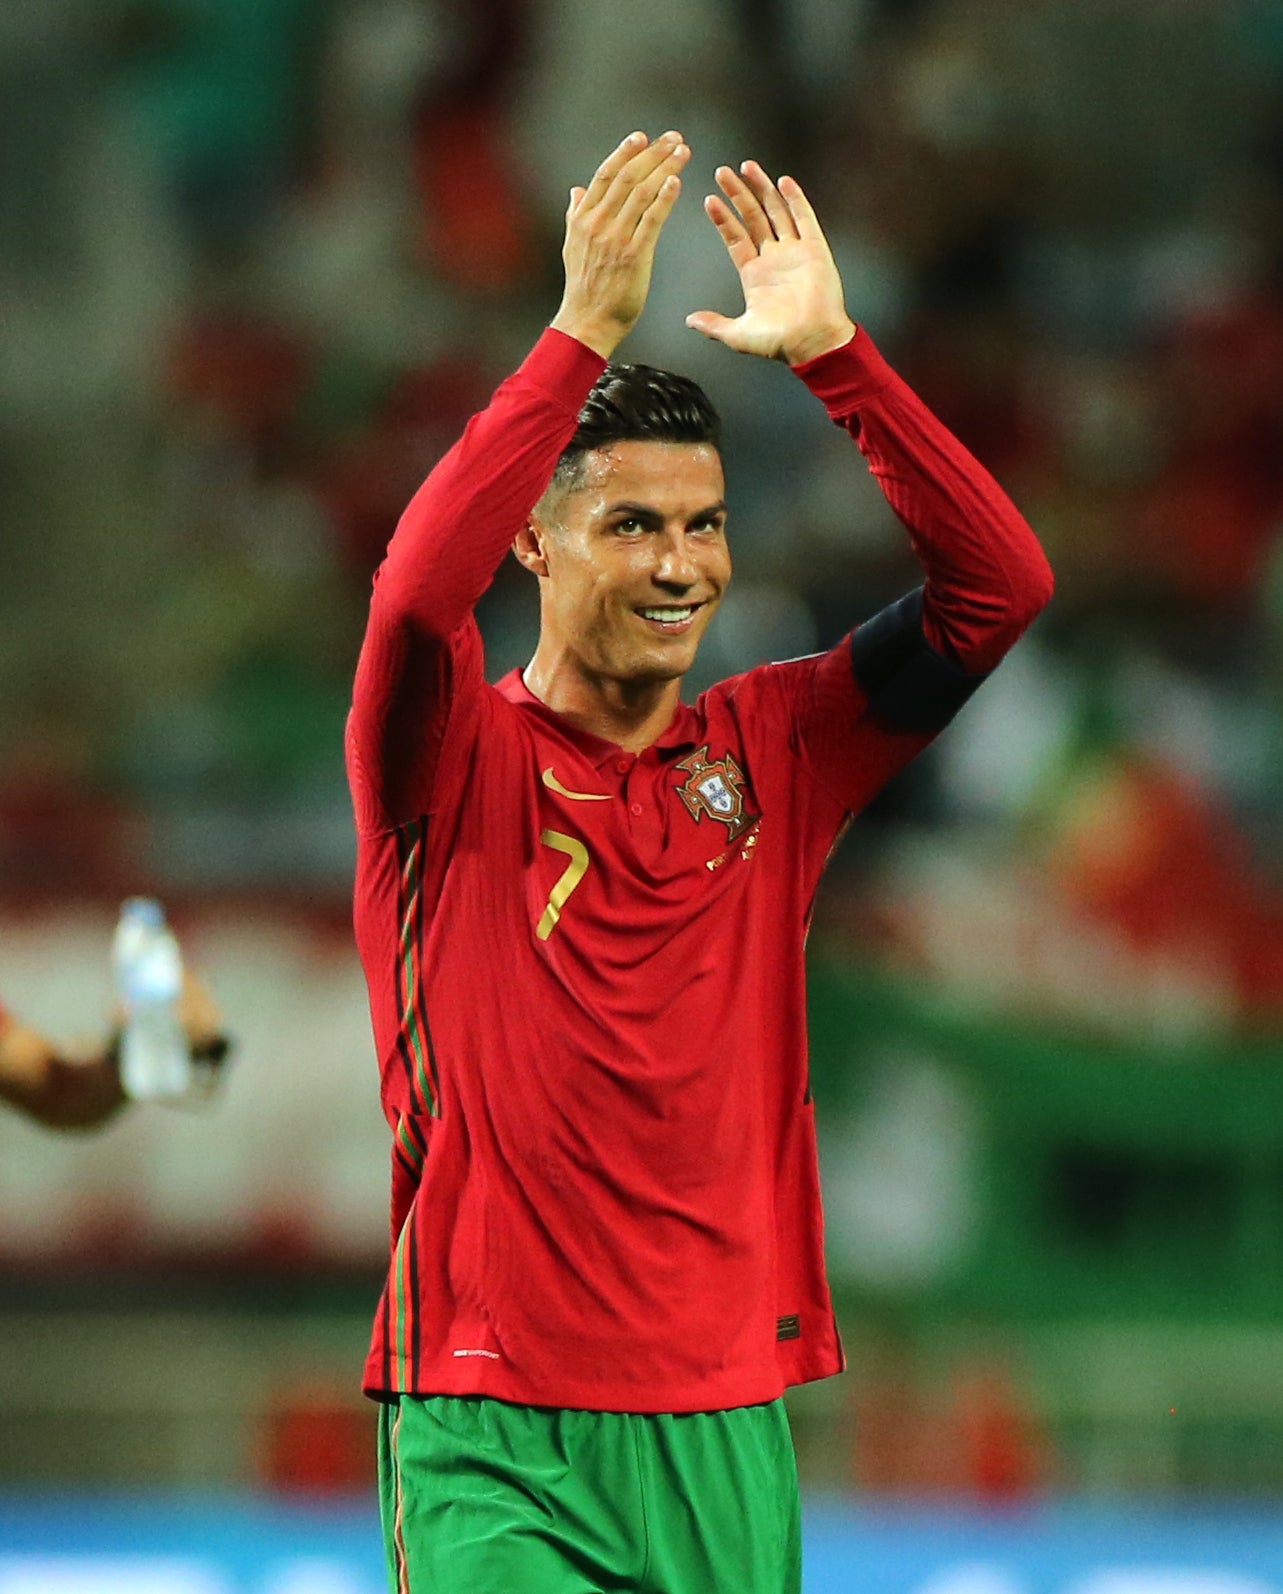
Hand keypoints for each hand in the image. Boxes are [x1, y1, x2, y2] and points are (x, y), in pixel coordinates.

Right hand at [551, 130, 690, 358]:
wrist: (587, 323)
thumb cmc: (584, 289)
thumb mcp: (572, 247)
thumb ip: (574, 215)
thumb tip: (576, 190)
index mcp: (582, 218)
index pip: (606, 175)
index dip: (625, 152)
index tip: (643, 137)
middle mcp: (597, 223)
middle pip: (627, 177)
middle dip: (653, 153)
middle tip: (674, 138)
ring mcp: (615, 238)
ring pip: (641, 192)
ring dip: (664, 168)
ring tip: (682, 153)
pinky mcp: (633, 256)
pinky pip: (651, 220)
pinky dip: (664, 198)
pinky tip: (676, 182)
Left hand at [686, 162, 854, 364]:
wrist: (813, 343)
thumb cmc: (779, 342)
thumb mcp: (738, 335)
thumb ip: (714, 325)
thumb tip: (689, 321)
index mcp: (754, 274)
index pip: (735, 238)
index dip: (722, 219)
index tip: (708, 199)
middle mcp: (773, 258)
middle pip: (753, 218)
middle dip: (738, 195)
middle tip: (722, 172)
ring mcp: (795, 251)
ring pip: (776, 212)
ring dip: (762, 189)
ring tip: (747, 166)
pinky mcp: (815, 250)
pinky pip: (805, 218)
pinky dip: (795, 199)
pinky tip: (784, 181)